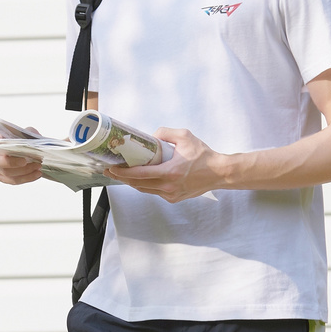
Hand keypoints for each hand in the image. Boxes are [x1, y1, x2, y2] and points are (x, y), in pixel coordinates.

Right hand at [0, 129, 43, 184]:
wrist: (28, 149)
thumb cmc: (24, 140)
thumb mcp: (27, 132)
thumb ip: (29, 132)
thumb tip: (33, 137)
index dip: (2, 149)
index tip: (17, 152)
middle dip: (14, 163)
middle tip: (28, 162)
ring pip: (8, 174)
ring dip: (24, 171)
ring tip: (38, 167)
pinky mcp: (4, 177)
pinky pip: (14, 180)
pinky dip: (27, 178)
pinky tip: (36, 174)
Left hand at [104, 127, 224, 202]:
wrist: (219, 172)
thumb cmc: (204, 155)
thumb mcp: (185, 136)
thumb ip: (165, 133)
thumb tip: (151, 136)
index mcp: (170, 172)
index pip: (139, 174)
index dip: (123, 172)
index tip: (112, 167)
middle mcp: (169, 187)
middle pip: (138, 184)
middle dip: (122, 178)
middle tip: (111, 170)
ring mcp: (171, 195)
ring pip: (145, 190)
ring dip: (132, 182)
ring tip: (121, 174)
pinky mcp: (174, 198)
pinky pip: (155, 192)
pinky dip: (146, 185)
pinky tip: (140, 178)